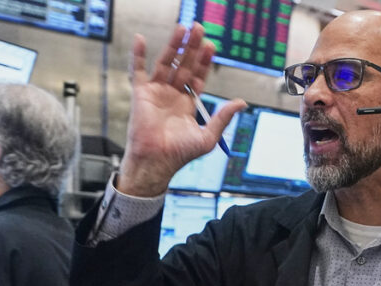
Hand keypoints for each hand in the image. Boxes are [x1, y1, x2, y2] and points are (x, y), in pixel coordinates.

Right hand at [119, 23, 245, 196]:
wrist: (157, 161)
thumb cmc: (181, 154)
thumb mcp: (208, 136)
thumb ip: (223, 117)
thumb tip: (242, 102)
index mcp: (187, 104)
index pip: (197, 77)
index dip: (203, 62)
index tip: (210, 46)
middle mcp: (172, 95)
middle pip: (183, 65)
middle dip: (192, 48)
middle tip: (199, 28)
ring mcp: (156, 92)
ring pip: (166, 63)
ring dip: (174, 45)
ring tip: (182, 28)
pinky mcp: (140, 93)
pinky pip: (138, 70)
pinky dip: (138, 55)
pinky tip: (141, 39)